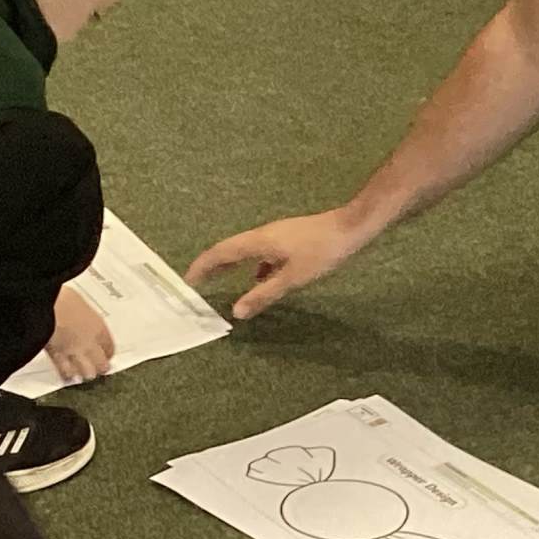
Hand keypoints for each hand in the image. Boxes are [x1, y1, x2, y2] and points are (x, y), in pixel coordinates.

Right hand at [45, 285, 113, 383]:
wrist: (44, 305)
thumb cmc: (60, 297)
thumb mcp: (77, 299)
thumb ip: (80, 309)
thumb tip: (77, 305)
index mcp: (98, 326)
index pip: (109, 346)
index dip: (109, 351)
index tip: (108, 353)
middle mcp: (88, 342)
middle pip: (101, 363)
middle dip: (101, 367)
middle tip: (102, 368)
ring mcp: (73, 352)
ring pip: (85, 371)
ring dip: (86, 373)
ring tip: (87, 375)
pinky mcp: (56, 357)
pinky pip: (64, 370)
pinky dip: (67, 374)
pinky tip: (68, 376)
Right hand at [185, 208, 371, 319]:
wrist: (351, 227)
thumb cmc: (322, 252)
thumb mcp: (293, 278)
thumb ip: (264, 294)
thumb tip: (236, 311)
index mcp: (258, 241)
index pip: (221, 252)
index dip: (202, 266)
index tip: (187, 280)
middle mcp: (263, 235)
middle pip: (230, 249)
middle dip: (212, 264)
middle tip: (196, 280)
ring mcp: (277, 235)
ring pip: (247, 250)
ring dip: (232, 264)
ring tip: (224, 280)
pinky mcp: (290, 238)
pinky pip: (263, 252)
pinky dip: (255, 265)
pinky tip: (263, 277)